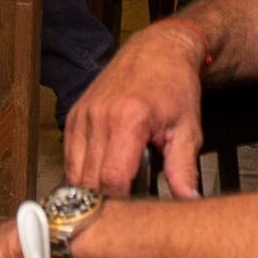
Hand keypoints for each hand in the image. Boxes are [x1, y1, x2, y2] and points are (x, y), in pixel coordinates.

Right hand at [65, 22, 208, 196]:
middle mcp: (100, 116)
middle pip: (89, 180)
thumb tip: (188, 201)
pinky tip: (101, 172)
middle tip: (127, 202)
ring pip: (74, 171)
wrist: (158, 50)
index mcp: (128, 120)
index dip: (122, 201)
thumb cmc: (174, 85)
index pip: (112, 179)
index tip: (135, 207)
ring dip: (91, 187)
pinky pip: (69, 155)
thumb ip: (184, 170)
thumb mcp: (187, 129)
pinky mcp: (75, 114)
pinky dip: (81, 170)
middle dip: (106, 198)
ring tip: (115, 189)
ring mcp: (83, 114)